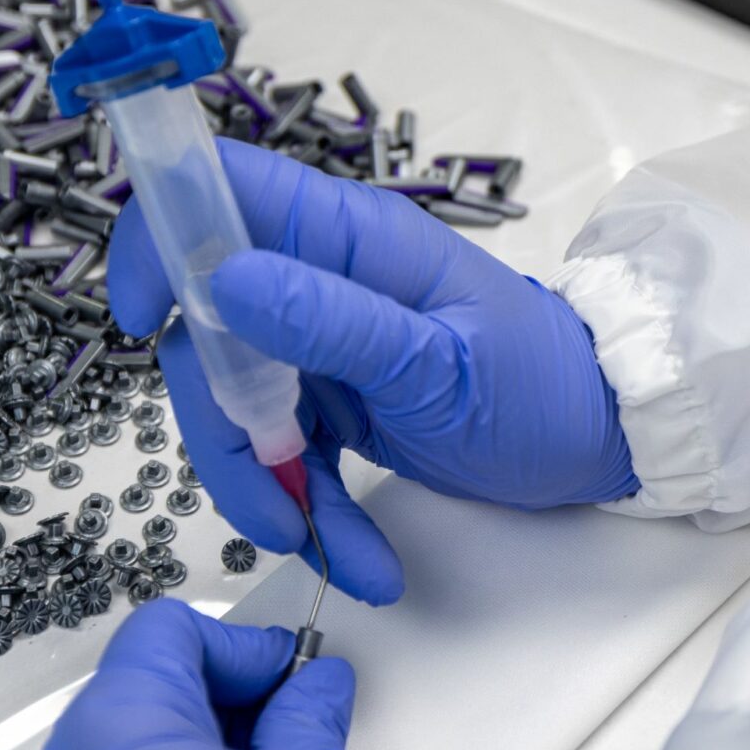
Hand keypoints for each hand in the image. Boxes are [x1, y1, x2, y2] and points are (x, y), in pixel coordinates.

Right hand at [110, 140, 636, 604]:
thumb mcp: (439, 363)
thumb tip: (223, 279)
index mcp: (346, 236)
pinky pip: (278, 453)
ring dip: (266, 489)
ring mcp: (320, 342)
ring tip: (334, 547)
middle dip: (224, 428)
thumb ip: (331, 320)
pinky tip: (359, 556)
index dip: (160, 239)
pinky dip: (307, 511)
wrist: (603, 441)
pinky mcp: (331, 401)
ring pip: (231, 407)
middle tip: (274, 498)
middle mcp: (320, 278)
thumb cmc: (543, 385)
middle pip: (203, 330)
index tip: (145, 317)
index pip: (215, 193)